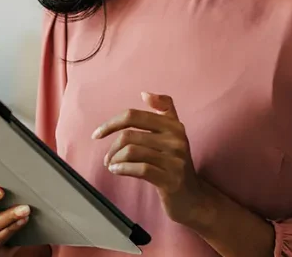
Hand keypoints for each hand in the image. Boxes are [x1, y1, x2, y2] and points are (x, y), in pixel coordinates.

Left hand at [92, 92, 214, 229]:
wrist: (193, 198)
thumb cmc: (176, 164)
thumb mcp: (174, 134)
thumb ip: (164, 110)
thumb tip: (145, 93)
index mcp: (174, 125)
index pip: (134, 115)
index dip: (111, 123)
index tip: (97, 134)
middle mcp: (176, 140)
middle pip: (129, 135)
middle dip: (112, 147)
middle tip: (107, 158)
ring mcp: (175, 160)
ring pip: (132, 152)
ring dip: (115, 159)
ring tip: (112, 165)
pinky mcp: (171, 179)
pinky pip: (140, 169)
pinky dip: (122, 169)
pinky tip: (117, 171)